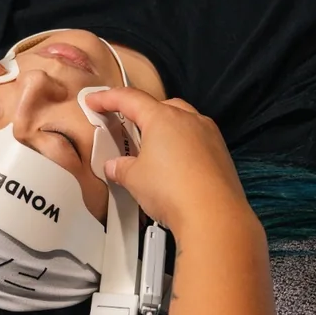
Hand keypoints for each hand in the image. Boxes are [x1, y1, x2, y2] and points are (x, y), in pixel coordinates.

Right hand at [84, 88, 256, 236]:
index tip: (94, 100)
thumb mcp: (134, 179)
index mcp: (163, 118)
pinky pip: (197, 140)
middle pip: (159, 106)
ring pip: (182, 121)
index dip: (108, 98)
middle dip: (141, 113)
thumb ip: (121, 167)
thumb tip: (115, 166)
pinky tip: (174, 165)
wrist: (213, 216)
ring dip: (164, 130)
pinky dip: (182, 145)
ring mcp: (209, 135)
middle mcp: (189, 119)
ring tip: (151, 149)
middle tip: (126, 125)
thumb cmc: (172, 190)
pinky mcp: (221, 153)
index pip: (129, 99)